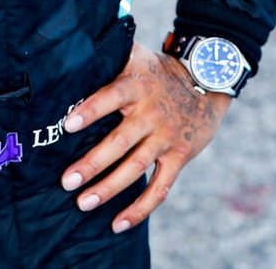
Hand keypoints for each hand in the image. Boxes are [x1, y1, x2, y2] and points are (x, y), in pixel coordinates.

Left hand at [59, 43, 230, 232]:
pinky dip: (140, 208)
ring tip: (82, 203)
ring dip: (108, 188)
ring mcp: (167, 137)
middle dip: (92, 163)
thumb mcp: (137, 55)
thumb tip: (73, 52)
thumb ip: (110, 54)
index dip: (91, 111)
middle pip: (120, 141)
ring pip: (136, 167)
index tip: (67, 125)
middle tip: (66, 181)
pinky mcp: (180, 156)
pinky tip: (117, 223)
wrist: (208, 79)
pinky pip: (160, 188)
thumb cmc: (158, 70)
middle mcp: (152, 113)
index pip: (111, 97)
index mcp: (137, 86)